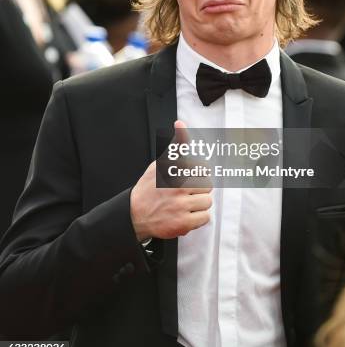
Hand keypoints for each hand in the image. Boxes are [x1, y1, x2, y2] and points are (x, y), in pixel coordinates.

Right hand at [130, 120, 211, 240]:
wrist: (134, 214)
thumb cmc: (150, 187)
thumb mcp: (160, 162)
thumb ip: (176, 144)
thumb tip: (180, 123)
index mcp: (174, 170)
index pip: (203, 168)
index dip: (198, 174)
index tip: (189, 178)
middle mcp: (177, 187)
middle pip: (208, 185)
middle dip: (199, 189)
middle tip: (185, 192)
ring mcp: (180, 206)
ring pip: (208, 202)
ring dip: (199, 204)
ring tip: (185, 204)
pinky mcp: (183, 223)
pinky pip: (205, 218)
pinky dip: (198, 218)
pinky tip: (185, 214)